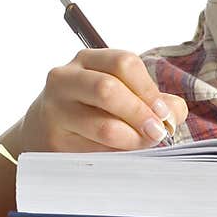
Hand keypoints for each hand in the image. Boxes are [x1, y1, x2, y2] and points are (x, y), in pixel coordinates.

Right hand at [18, 48, 188, 153]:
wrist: (41, 129)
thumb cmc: (91, 107)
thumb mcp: (118, 92)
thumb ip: (152, 99)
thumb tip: (175, 111)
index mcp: (86, 60)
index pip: (123, 63)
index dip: (149, 89)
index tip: (164, 112)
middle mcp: (65, 79)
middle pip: (108, 90)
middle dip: (140, 114)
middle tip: (158, 132)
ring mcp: (55, 110)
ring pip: (103, 126)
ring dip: (133, 139)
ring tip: (144, 144)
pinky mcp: (54, 141)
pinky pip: (95, 151)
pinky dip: (117, 155)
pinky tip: (122, 154)